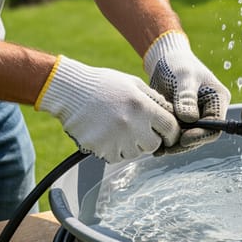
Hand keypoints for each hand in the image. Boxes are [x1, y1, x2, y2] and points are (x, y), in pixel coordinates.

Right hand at [36, 56, 179, 162]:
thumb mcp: (134, 84)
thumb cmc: (103, 85)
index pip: (170, 129)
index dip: (171, 132)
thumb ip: (155, 100)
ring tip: (119, 129)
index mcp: (143, 107)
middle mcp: (132, 125)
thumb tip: (172, 114)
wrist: (69, 91)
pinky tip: (107, 135)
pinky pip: (116, 157)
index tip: (166, 133)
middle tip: (139, 130)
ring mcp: (115, 139)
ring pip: (135, 153)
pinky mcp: (100, 148)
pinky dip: (114, 150)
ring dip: (131, 146)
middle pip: (153, 145)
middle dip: (150, 140)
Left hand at [144, 31, 230, 152]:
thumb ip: (186, 97)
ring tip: (159, 148)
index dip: (201, 135)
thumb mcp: (183, 77)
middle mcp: (210, 110)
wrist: (164, 60)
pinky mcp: (184, 119)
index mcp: (218, 99)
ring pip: (190, 137)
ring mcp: (197, 116)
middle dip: (185, 143)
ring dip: (175, 144)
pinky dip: (168, 138)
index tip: (183, 139)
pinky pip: (179, 133)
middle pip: (202, 135)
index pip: (215, 125)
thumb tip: (189, 119)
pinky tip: (156, 142)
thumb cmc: (177, 64)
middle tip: (167, 148)